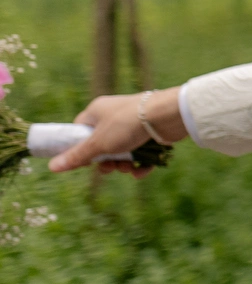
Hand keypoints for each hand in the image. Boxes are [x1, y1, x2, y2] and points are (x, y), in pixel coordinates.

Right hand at [46, 86, 187, 175]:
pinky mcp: (152, 133)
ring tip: (128, 168)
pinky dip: (141, 164)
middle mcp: (115, 116)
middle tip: (110, 168)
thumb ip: (77, 156)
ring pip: (123, 151)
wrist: (167, 115)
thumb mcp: (98, 143)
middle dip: (106, 161)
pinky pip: (141, 153)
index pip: (80, 130)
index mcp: (97, 111)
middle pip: (103, 145)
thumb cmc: (127, 124)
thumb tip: (52, 167)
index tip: (85, 160)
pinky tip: (141, 172)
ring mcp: (134, 124)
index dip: (80, 147)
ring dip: (123, 164)